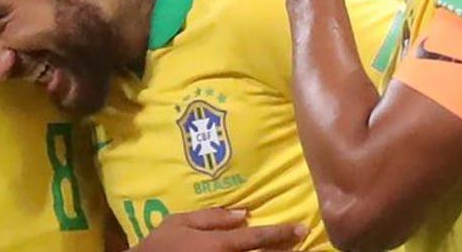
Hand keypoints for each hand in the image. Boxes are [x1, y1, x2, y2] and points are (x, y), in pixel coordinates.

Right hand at [131, 208, 305, 250]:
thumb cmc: (160, 245)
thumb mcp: (180, 222)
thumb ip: (212, 217)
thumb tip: (243, 214)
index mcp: (219, 245)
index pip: (257, 237)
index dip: (281, 233)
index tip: (301, 228)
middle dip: (282, 251)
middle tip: (298, 241)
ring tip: (285, 249)